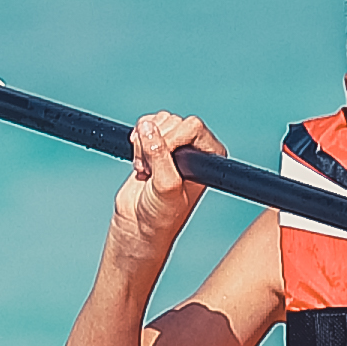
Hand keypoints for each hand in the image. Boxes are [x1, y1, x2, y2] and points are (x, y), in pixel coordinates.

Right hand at [108, 113, 224, 278]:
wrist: (140, 223)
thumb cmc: (161, 214)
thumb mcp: (164, 186)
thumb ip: (159, 156)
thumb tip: (148, 128)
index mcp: (210, 157)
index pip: (193, 127)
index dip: (172, 139)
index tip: (161, 164)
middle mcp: (196, 147)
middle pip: (173, 122)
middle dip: (155, 145)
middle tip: (151, 172)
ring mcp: (176, 143)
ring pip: (157, 122)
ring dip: (143, 145)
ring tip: (145, 170)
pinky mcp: (156, 142)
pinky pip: (145, 124)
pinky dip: (136, 140)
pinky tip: (140, 162)